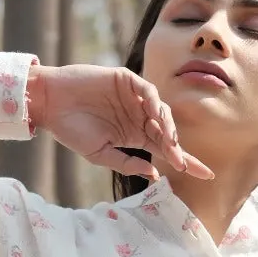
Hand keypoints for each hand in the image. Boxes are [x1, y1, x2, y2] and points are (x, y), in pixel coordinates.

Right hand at [28, 64, 213, 180]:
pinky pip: (148, 91)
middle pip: (169, 132)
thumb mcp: (99, 154)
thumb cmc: (71, 130)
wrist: (50, 104)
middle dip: (178, 148)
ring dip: (168, 127)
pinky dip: (154, 102)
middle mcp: (139, 117)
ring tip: (169, 143)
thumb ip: (127, 162)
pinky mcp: (127, 81)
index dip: (188, 161)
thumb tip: (155, 173)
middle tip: (181, 162)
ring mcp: (135, 99)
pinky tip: (155, 115)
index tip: (207, 176)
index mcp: (135, 136)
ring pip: (163, 112)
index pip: (166, 150)